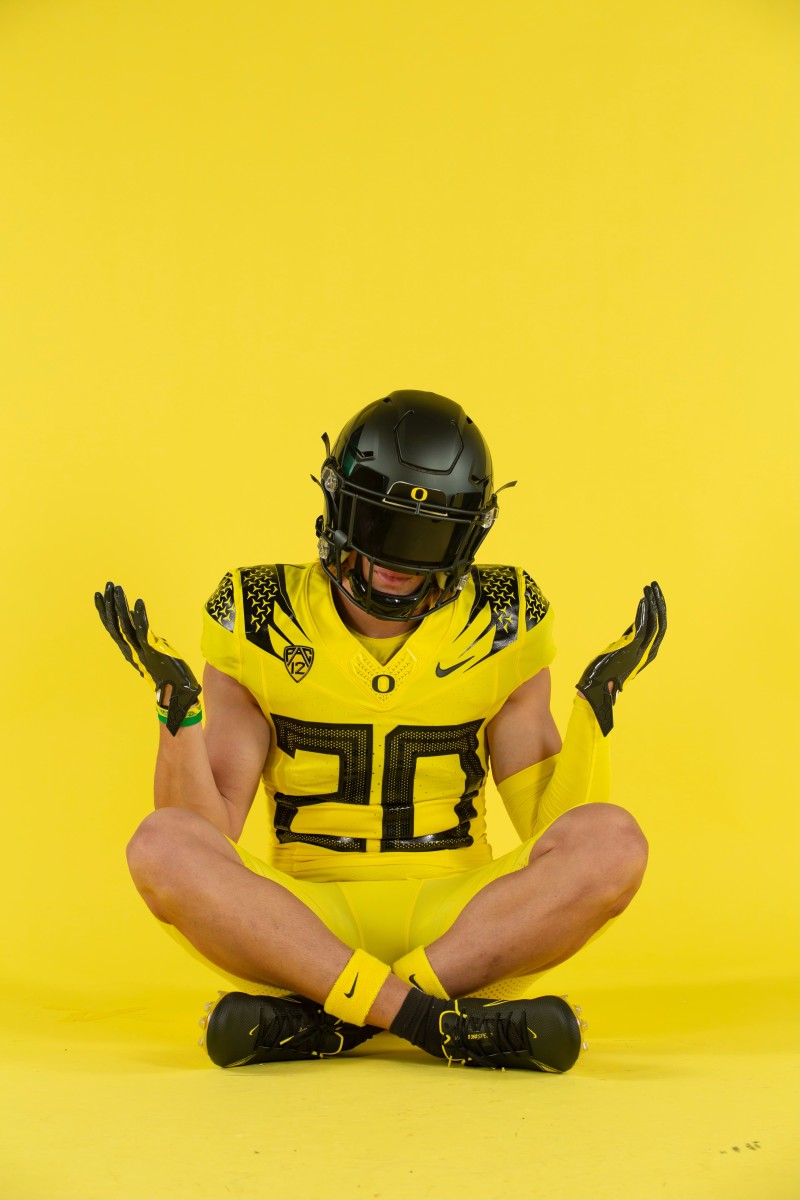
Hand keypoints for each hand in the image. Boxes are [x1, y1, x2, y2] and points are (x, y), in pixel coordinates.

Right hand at [94, 582, 200, 735]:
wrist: (177, 695)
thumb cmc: (166, 675)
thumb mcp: (152, 652)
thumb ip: (143, 638)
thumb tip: (138, 619)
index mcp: (129, 650)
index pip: (112, 627)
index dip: (105, 610)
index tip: (100, 594)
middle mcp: (131, 650)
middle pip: (115, 623)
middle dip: (110, 604)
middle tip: (107, 585)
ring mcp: (141, 650)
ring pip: (125, 625)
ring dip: (121, 605)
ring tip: (117, 589)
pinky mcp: (153, 651)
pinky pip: (144, 631)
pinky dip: (140, 616)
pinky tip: (138, 602)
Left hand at [576, 581, 666, 735]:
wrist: (595, 693)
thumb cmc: (604, 675)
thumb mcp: (620, 653)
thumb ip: (629, 641)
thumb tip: (634, 628)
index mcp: (648, 652)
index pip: (660, 626)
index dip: (659, 608)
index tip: (654, 593)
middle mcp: (648, 652)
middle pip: (660, 622)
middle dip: (658, 601)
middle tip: (654, 585)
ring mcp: (641, 652)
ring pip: (654, 622)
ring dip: (652, 602)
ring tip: (649, 587)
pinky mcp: (631, 650)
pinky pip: (642, 628)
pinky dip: (643, 613)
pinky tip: (642, 600)